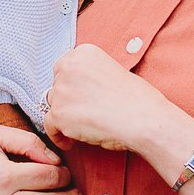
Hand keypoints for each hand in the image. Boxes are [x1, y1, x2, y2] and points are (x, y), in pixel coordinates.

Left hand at [44, 43, 180, 155]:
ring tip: (82, 128)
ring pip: (53, 106)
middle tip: (83, 115)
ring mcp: (62, 90)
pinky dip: (58, 136)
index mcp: (83, 52)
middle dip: (67, 101)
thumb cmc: (137, 99)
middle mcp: (68, 66)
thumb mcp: (113, 71)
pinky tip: (71, 142)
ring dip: (65, 118)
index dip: (72, 87)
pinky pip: (49, 127)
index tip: (80, 99)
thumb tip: (76, 91)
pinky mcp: (59, 113)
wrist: (144, 119)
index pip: (64, 69)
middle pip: (56, 87)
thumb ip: (90, 76)